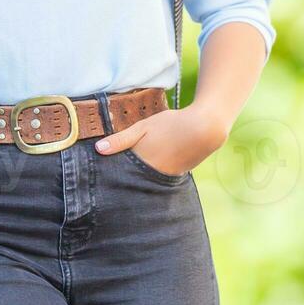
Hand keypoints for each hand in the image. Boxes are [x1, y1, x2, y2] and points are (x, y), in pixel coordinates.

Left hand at [94, 104, 227, 176]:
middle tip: (114, 176)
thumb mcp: (143, 127)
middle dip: (125, 178)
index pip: (120, 173)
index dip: (111, 172)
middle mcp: (152, 174)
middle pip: (132, 180)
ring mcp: (166, 177)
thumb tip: (98, 149)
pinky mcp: (177, 176)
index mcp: (141, 162)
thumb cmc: (171, 124)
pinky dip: (154, 173)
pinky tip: (155, 163)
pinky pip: (159, 178)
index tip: (100, 173)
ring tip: (136, 168)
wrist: (205, 129)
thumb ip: (121, 139)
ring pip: (146, 180)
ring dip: (140, 175)